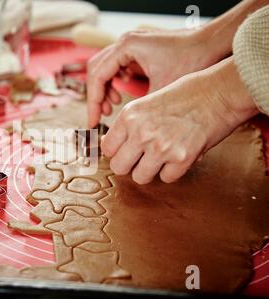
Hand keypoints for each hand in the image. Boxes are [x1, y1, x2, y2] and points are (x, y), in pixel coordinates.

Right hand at [87, 28, 222, 127]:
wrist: (212, 43)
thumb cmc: (192, 60)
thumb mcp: (163, 89)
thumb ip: (141, 107)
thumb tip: (127, 131)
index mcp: (127, 47)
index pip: (97, 76)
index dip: (94, 101)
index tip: (94, 120)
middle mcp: (125, 42)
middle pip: (95, 71)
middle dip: (96, 96)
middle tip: (99, 117)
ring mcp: (130, 45)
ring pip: (104, 68)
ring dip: (105, 89)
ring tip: (111, 107)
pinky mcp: (137, 50)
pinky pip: (116, 67)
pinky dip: (115, 82)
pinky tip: (121, 96)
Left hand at [101, 57, 258, 183]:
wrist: (218, 92)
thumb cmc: (184, 95)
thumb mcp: (146, 103)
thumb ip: (128, 125)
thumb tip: (112, 146)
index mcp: (129, 116)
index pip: (107, 149)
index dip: (116, 152)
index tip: (125, 151)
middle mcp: (141, 132)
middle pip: (119, 167)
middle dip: (129, 165)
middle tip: (141, 158)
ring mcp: (161, 147)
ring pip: (140, 177)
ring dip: (150, 171)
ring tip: (161, 157)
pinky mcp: (181, 158)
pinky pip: (166, 178)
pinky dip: (173, 171)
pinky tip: (179, 156)